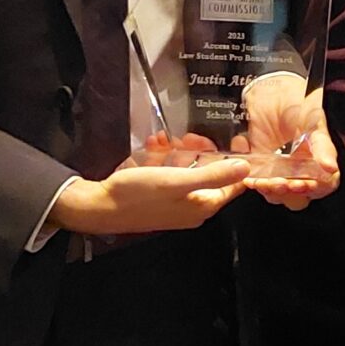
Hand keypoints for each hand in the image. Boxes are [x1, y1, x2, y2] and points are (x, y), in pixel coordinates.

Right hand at [49, 155, 251, 238]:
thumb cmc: (137, 196)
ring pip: (188, 170)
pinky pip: (170, 174)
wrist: (99, 207)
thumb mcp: (178, 180)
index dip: (235, 161)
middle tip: (188, 138)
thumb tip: (245, 168)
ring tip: (165, 141)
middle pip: (209, 173)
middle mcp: (192, 207)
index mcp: (202, 206)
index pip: (233, 185)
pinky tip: (154, 148)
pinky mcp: (160, 197)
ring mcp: (176, 202)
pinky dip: (164, 159)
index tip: (234, 141)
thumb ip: (214, 175)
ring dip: (179, 152)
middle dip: (200, 152)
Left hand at [236, 73, 339, 208]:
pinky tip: (249, 174)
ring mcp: (279, 169)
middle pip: (299, 196)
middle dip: (289, 193)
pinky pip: (258, 183)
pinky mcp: (260, 166)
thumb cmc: (296, 101)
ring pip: (278, 194)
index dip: (314, 189)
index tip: (301, 184)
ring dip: (270, 191)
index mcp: (318, 159)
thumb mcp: (312, 121)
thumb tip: (330, 168)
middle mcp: (301, 168)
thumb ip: (322, 146)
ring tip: (261, 180)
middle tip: (278, 183)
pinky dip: (254, 182)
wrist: (267, 88)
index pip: (323, 185)